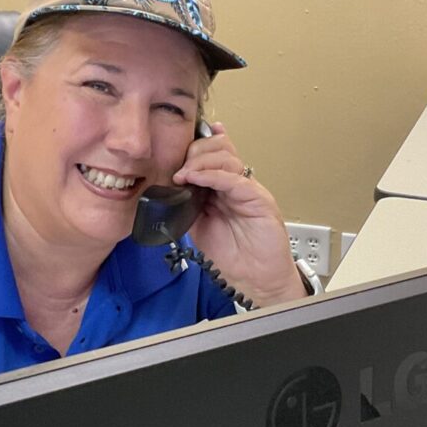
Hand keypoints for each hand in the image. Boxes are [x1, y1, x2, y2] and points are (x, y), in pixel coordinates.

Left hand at [172, 123, 305, 306]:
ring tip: (183, 176)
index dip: (194, 148)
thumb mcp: (197, 226)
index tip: (173, 154)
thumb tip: (168, 189)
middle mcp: (237, 183)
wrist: (255, 278)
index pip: (212, 153)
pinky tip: (195, 179)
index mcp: (223, 186)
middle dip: (195, 153)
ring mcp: (249, 189)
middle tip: (179, 169)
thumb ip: (186, 204)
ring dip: (200, 162)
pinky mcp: (259, 199)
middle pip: (220, 148)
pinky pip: (234, 179)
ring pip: (227, 158)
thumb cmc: (232, 255)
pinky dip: (212, 175)